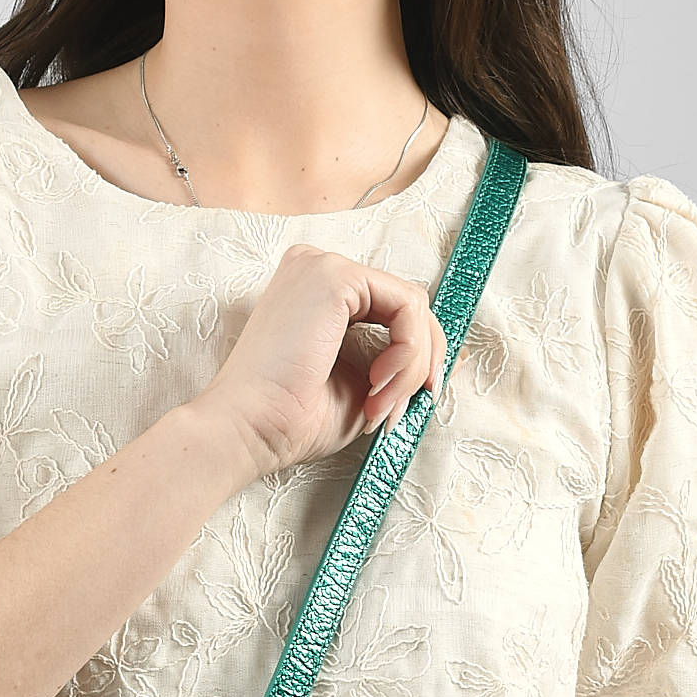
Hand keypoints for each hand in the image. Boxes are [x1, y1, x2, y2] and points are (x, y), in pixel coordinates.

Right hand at [189, 244, 446, 477]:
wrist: (249, 430)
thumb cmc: (290, 421)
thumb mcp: (359, 388)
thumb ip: (393, 366)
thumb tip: (447, 363)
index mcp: (316, 294)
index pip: (390, 311)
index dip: (413, 359)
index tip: (403, 407)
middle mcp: (318, 269)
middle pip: (406, 304)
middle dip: (419, 363)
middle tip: (398, 411)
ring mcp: (324, 266)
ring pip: (412, 306)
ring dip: (411, 367)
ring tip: (380, 405)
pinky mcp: (335, 276)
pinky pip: (407, 306)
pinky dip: (408, 353)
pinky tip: (379, 384)